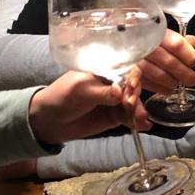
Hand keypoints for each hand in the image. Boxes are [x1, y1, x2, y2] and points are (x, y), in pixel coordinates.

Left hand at [28, 70, 151, 146]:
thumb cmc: (62, 97)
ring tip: (141, 120)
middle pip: (132, 86)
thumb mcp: (81, 91)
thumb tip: (121, 92)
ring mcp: (115, 100)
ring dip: (138, 110)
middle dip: (135, 95)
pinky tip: (144, 126)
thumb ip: (102, 92)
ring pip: (133, 103)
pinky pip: (129, 117)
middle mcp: (113, 83)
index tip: (131, 86)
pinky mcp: (115, 116)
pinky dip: (137, 121)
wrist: (50, 121)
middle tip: (129, 105)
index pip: (125, 68)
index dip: (132, 76)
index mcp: (105, 70)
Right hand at [133, 30, 194, 93]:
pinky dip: (160, 88)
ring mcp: (134, 59)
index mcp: (155, 32)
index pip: (176, 44)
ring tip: (178, 82)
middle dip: (184, 73)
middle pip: (169, 62)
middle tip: (191, 79)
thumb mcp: (162, 33)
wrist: (122, 41)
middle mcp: (143, 45)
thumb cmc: (147, 38)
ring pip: (158, 75)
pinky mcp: (127, 73)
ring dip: (172, 81)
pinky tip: (167, 88)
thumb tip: (192, 42)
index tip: (193, 61)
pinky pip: (147, 84)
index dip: (188, 55)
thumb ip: (178, 38)